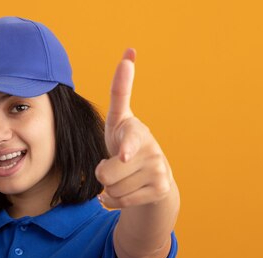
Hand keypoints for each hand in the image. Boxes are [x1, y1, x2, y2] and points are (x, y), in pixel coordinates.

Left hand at [95, 48, 174, 208]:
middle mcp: (150, 148)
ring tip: (123, 178)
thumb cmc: (128, 144)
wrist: (153, 177)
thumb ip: (120, 90)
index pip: (128, 137)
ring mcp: (157, 170)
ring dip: (109, 188)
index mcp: (134, 130)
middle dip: (102, 174)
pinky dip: (114, 201)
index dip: (124, 148)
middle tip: (115, 166)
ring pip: (111, 189)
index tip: (123, 154)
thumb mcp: (119, 120)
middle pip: (104, 173)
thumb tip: (130, 51)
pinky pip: (120, 201)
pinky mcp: (160, 189)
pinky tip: (125, 191)